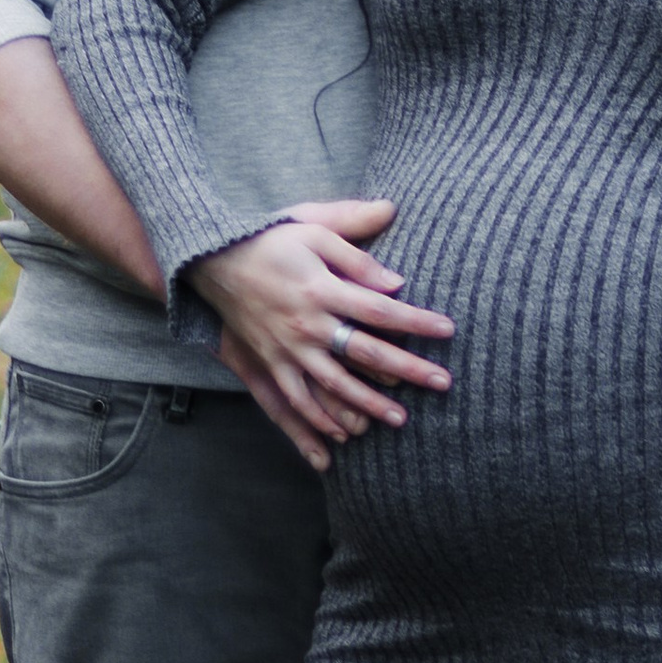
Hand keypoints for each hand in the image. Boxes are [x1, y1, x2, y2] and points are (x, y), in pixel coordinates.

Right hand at [190, 199, 453, 471]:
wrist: (213, 261)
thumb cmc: (271, 241)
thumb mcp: (313, 228)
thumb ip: (356, 254)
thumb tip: (396, 281)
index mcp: (321, 288)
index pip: (379, 309)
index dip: (416, 321)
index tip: (448, 331)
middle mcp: (306, 323)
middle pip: (365, 352)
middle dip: (408, 369)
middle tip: (443, 383)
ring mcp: (286, 348)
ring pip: (333, 385)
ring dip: (368, 405)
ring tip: (400, 419)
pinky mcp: (269, 363)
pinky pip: (294, 400)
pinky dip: (318, 420)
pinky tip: (342, 434)